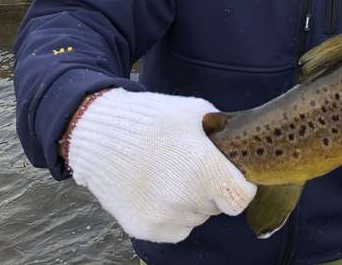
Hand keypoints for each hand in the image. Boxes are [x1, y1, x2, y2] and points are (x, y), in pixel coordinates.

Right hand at [65, 88, 255, 242]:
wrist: (98, 135)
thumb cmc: (151, 118)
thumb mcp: (196, 112)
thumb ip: (225, 133)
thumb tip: (243, 147)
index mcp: (203, 170)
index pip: (241, 198)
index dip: (242, 185)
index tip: (234, 174)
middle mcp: (184, 200)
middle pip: (219, 206)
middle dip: (214, 188)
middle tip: (196, 166)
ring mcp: (162, 217)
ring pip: (198, 217)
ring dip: (194, 201)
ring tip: (172, 174)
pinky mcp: (144, 228)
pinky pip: (176, 228)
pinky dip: (174, 213)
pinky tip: (159, 188)